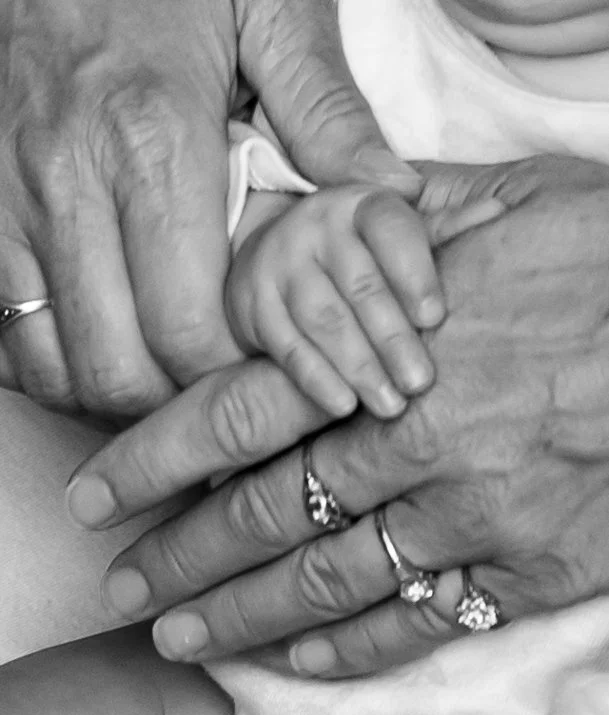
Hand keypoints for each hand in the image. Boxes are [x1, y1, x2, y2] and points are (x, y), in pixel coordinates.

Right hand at [0, 0, 417, 416]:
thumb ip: (326, 109)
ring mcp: (12, 202)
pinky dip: (57, 365)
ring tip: (169, 380)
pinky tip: (104, 348)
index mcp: (153, 142)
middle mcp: (70, 184)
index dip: (232, 375)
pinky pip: (7, 333)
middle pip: (118, 366)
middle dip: (178, 404)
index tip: (268, 370)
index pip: (189, 327)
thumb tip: (391, 193)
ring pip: (56, 365)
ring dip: (116, 394)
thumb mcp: (271, 5)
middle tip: (224, 389)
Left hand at [64, 156, 608, 671]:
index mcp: (395, 352)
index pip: (237, 415)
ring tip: (179, 639)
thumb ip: (402, 223)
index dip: (154, 461)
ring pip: (327, 584)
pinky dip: (348, 648)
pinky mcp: (531, 570)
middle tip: (125, 589)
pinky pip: (419, 622)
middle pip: (264, 514)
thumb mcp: (509, 203)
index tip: (99, 498)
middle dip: (181, 558)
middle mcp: (419, 446)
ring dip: (241, 617)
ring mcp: (473, 519)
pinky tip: (295, 659)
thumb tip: (329, 215)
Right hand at [229, 185, 504, 417]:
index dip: (415, 274)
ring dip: (360, 367)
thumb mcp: (397, 234)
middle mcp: (316, 224)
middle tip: (422, 383)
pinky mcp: (252, 303)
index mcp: (361, 202)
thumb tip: (496, 213)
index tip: (436, 318)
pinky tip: (343, 407)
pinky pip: (287, 346)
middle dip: (393, 338)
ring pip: (324, 320)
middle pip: (361, 285)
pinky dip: (316, 379)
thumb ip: (444, 230)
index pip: (392, 230)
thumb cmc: (355, 253)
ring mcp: (279, 262)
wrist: (271, 257)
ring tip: (391, 406)